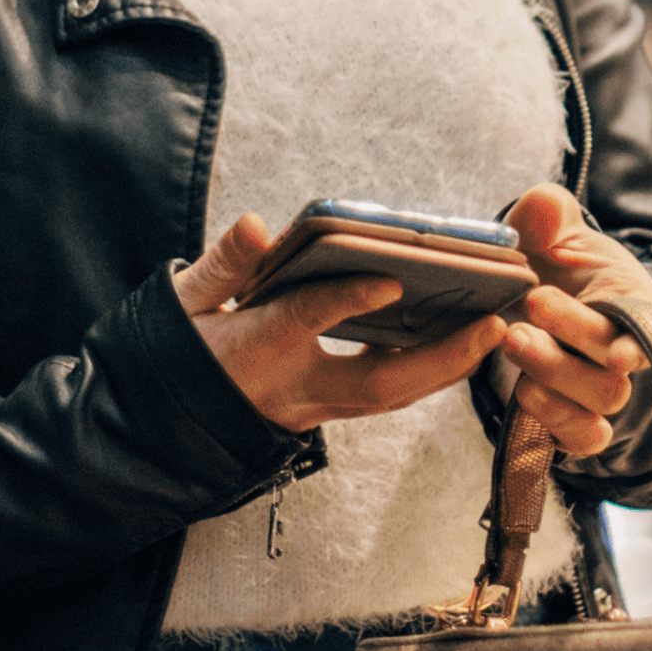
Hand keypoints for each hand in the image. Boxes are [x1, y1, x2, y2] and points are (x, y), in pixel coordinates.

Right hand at [172, 213, 511, 435]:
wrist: (159, 424)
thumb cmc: (172, 355)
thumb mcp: (183, 304)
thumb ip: (223, 264)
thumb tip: (259, 225)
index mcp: (251, 352)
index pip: (305, 321)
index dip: (348, 300)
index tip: (390, 279)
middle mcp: (291, 391)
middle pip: (377, 384)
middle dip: (439, 357)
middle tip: (492, 325)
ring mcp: (312, 410)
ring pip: (391, 398)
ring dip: (445, 369)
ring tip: (491, 331)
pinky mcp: (323, 413)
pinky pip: (385, 397)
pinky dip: (425, 373)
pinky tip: (456, 344)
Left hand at [495, 184, 651, 459]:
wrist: (535, 296)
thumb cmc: (556, 263)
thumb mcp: (552, 228)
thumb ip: (548, 212)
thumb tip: (546, 206)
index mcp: (636, 303)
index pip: (649, 330)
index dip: (637, 346)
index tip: (617, 352)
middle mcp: (626, 352)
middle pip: (615, 374)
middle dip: (569, 348)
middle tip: (526, 315)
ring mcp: (601, 388)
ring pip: (599, 404)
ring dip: (554, 379)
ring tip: (514, 340)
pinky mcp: (575, 418)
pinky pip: (583, 439)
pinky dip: (558, 424)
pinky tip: (524, 396)